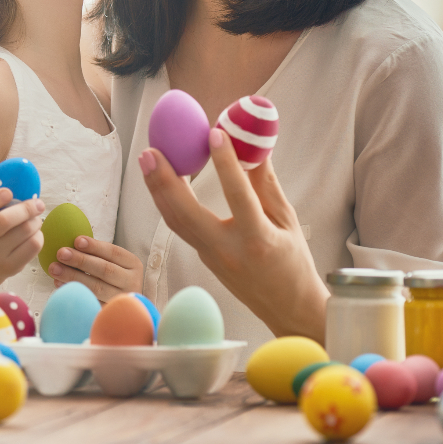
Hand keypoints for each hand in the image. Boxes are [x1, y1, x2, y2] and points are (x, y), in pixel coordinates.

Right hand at [0, 167, 44, 279]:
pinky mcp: (10, 268)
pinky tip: (33, 231)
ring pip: (24, 232)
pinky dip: (38, 234)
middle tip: (37, 202)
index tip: (9, 191)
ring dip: (35, 220)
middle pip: (5, 221)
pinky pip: (33, 246)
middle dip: (26, 208)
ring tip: (35, 216)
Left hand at [49, 238, 143, 301]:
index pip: (113, 252)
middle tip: (61, 253)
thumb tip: (73, 242)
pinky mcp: (109, 312)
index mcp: (133, 264)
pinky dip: (74, 291)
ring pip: (96, 287)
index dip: (95, 246)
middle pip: (104, 270)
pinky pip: (89, 301)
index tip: (76, 240)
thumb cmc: (113, 276)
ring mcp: (121, 299)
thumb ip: (98, 253)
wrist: (125, 307)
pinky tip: (59, 284)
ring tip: (54, 268)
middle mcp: (131, 282)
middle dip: (80, 260)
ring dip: (73, 276)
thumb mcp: (114, 262)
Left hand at [139, 128, 328, 342]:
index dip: (225, 163)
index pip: (238, 195)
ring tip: (148, 158)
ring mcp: (212, 258)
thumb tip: (254, 144)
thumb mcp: (287, 220)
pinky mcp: (204, 259)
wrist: (289, 310)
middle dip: (164, 181)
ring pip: (175, 222)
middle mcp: (229, 251)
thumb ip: (266, 183)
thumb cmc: (294, 263)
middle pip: (186, 214)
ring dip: (158, 190)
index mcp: (258, 239)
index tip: (215, 133)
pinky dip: (169, 202)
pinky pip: (181, 228)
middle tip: (151, 151)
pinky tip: (163, 180)